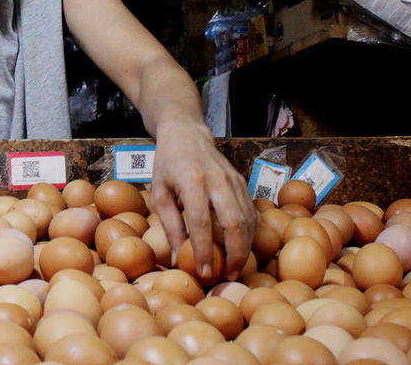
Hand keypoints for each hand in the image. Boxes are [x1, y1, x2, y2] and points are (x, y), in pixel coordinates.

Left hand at [149, 121, 255, 281]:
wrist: (186, 134)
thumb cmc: (167, 165)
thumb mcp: (160, 193)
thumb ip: (170, 226)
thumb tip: (177, 259)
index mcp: (192, 182)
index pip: (202, 223)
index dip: (204, 251)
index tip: (204, 273)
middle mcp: (218, 181)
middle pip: (235, 223)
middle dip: (234, 254)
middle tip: (227, 276)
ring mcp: (234, 180)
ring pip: (248, 220)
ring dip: (244, 248)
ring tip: (234, 269)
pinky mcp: (243, 182)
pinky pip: (251, 213)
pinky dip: (249, 235)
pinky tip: (241, 250)